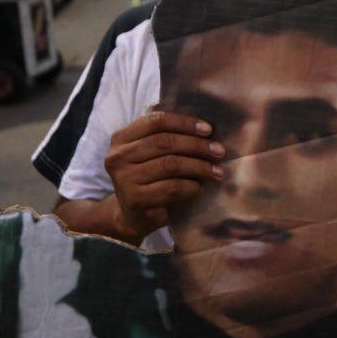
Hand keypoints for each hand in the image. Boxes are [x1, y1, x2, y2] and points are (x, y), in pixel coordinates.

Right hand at [104, 110, 224, 242]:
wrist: (132, 216)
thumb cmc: (148, 179)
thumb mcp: (150, 154)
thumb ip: (167, 138)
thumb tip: (206, 130)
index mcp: (121, 138)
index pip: (156, 121)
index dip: (185, 123)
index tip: (208, 130)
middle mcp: (117, 157)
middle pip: (164, 142)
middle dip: (197, 145)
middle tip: (219, 151)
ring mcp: (124, 179)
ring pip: (170, 165)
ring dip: (199, 167)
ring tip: (216, 171)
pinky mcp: (134, 200)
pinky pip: (171, 188)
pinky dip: (191, 187)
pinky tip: (200, 188)